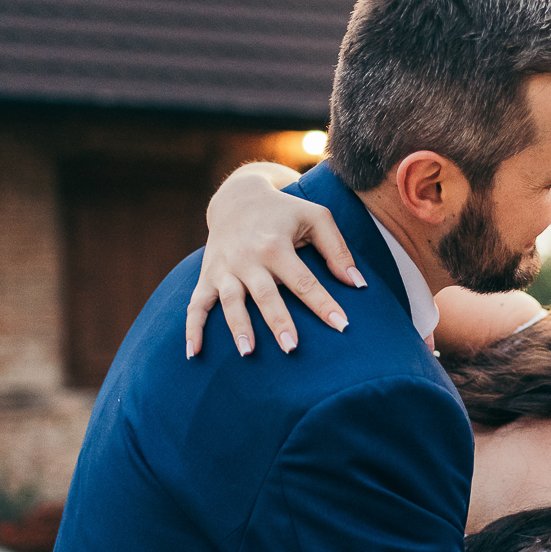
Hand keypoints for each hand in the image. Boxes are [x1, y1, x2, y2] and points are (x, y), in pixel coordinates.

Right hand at [185, 165, 367, 357]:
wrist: (237, 198)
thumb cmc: (285, 212)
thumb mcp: (316, 218)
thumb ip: (338, 250)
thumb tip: (358, 284)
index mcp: (276, 244)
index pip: (303, 280)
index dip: (323, 303)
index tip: (342, 326)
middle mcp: (247, 258)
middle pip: (265, 294)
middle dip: (278, 321)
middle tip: (292, 348)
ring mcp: (224, 269)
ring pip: (230, 302)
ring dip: (238, 328)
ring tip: (247, 353)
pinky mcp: (208, 276)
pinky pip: (196, 305)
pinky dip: (193, 329)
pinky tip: (195, 354)